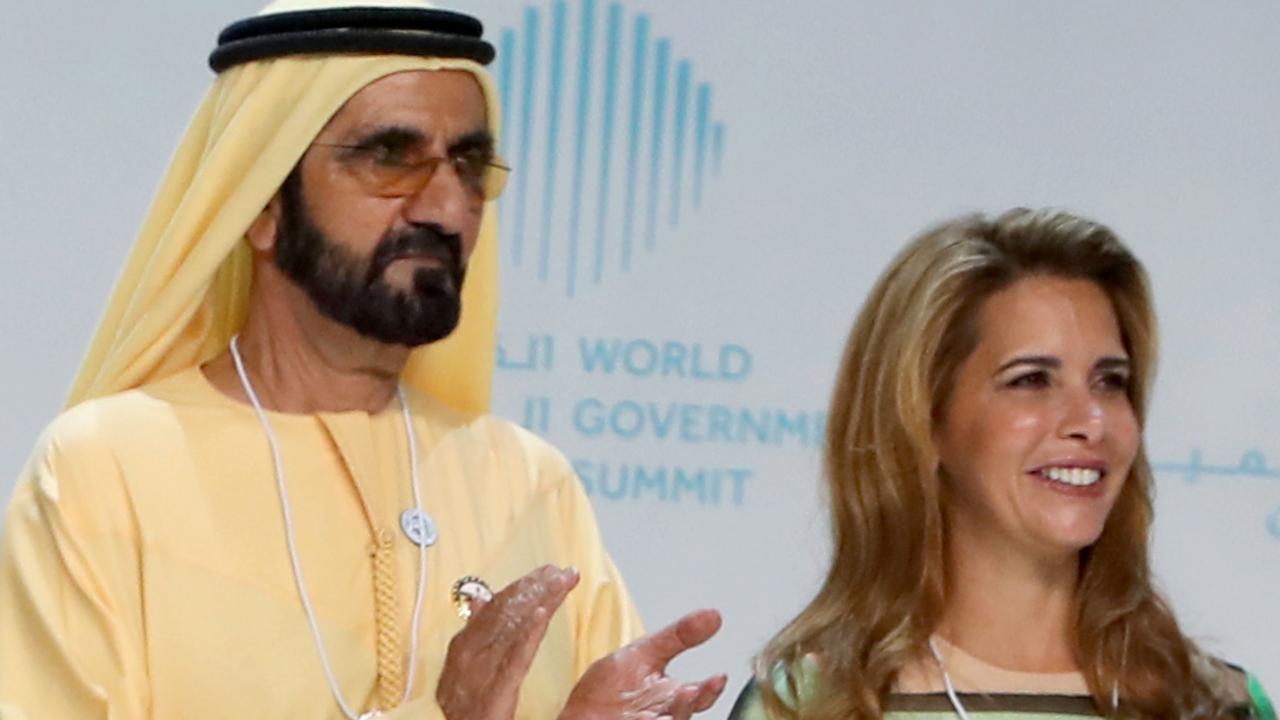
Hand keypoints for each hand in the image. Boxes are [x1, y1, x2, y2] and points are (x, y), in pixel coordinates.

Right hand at [437, 565, 579, 719]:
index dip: (523, 586)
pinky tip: (543, 614)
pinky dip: (529, 632)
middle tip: (561, 570)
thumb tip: (479, 599)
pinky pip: (515, 656)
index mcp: (464, 644)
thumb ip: (474, 630)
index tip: (546, 571)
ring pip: (514, 626)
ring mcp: (481, 668)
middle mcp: (470, 651)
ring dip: (539, 600)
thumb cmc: (461, 704)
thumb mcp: (463, 663)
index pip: (496, 606)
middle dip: (536, 587)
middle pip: (507, 611)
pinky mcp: (496, 688)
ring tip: (560, 582)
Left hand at [559, 608, 726, 719]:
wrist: (578, 714)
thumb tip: (713, 615)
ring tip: (666, 708)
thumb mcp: (644, 653)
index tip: (718, 677)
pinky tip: (646, 718)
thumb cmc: (610, 690)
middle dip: (687, 705)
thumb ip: (678, 636)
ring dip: (670, 715)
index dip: (711, 688)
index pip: (700, 696)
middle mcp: (664, 715)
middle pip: (684, 714)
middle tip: (689, 692)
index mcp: (671, 697)